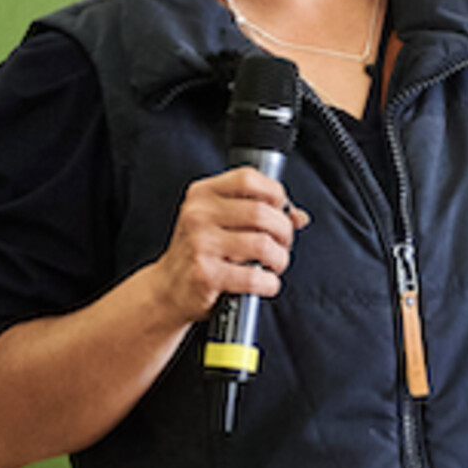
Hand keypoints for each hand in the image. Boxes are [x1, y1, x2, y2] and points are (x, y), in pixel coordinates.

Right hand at [149, 166, 306, 326]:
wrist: (168, 289)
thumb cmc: (200, 253)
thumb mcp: (220, 222)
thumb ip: (257, 211)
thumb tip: (298, 216)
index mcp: (202, 194)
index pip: (248, 178)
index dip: (275, 193)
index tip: (281, 211)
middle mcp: (198, 214)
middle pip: (263, 213)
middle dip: (284, 232)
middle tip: (282, 245)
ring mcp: (200, 244)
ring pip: (264, 244)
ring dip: (280, 259)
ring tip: (273, 265)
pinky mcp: (206, 274)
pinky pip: (255, 277)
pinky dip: (269, 283)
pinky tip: (264, 283)